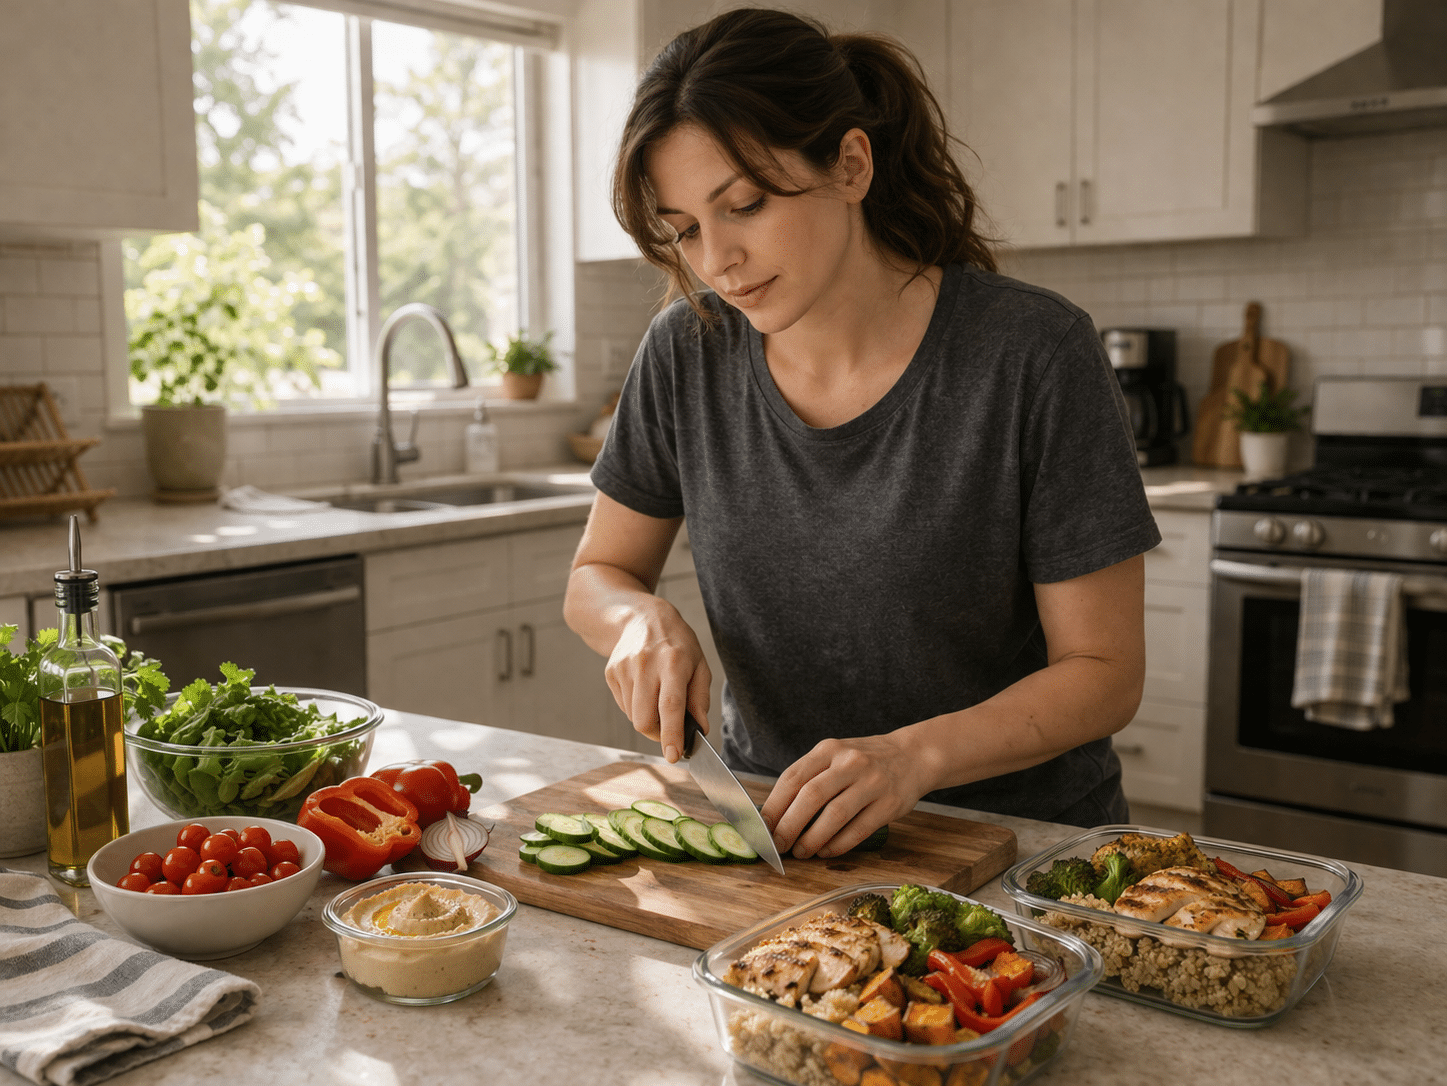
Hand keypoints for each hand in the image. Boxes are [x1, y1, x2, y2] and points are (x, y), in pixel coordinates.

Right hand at [604, 600, 711, 762]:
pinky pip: (624, 706)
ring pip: (633, 717)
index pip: (670, 706)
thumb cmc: (676, 643)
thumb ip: (700, 698)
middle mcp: (645, 665)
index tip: (674, 755)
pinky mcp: (611, 672)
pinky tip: (644, 687)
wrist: (640, 617)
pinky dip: (636, 706)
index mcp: (673, 662)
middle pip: (644, 720)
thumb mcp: (699, 664)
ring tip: (657, 694)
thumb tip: (700, 729)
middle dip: (657, 733)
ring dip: (647, 717)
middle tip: (670, 728)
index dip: (672, 734)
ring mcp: (624, 668)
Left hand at [760, 732, 936, 858]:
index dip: (774, 806)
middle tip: (778, 845)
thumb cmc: (864, 762)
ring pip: (835, 815)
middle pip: (811, 796)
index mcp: (829, 749)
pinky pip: (859, 829)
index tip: (762, 828)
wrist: (913, 756)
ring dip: (813, 839)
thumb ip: (809, 778)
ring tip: (801, 852)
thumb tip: (775, 816)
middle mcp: (850, 762)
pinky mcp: (890, 804)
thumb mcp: (835, 756)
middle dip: (789, 825)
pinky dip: (838, 845)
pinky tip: (826, 851)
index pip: (793, 777)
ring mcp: (872, 782)